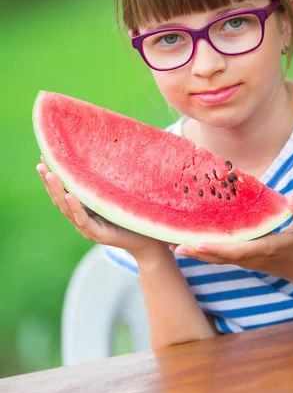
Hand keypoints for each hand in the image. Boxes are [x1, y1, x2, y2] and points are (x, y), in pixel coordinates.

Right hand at [36, 156, 165, 259]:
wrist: (150, 241)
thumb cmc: (136, 215)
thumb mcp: (118, 194)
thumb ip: (109, 181)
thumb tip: (108, 151)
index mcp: (85, 208)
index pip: (65, 190)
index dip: (54, 175)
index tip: (46, 155)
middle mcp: (83, 218)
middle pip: (60, 199)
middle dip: (49, 182)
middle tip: (41, 163)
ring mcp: (88, 228)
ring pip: (67, 208)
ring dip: (57, 191)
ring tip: (50, 174)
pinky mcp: (98, 234)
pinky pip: (83, 219)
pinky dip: (75, 207)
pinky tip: (69, 196)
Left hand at [171, 196, 292, 278]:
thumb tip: (291, 199)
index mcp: (263, 249)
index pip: (238, 251)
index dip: (218, 249)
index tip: (200, 244)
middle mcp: (249, 258)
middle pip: (219, 257)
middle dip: (197, 252)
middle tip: (174, 246)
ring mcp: (244, 260)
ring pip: (216, 258)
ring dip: (195, 253)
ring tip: (171, 244)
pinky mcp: (241, 259)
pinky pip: (219, 256)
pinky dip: (204, 251)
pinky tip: (187, 243)